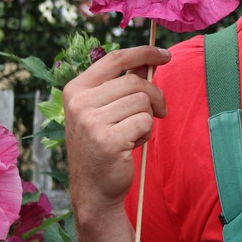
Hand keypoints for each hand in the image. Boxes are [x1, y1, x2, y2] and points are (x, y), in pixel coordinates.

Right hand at [63, 44, 170, 218]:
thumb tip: (147, 61)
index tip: (165, 54)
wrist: (93, 188)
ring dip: (147, 119)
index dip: (143, 53)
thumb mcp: (105, 110)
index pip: (114, 59)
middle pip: (135, 82)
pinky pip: (145, 122)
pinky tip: (131, 145)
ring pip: (143, 102)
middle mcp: (79, 102)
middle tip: (158, 112)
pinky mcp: (108, 139)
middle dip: (155, 96)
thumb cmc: (102, 145)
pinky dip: (146, 133)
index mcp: (76, 89)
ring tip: (132, 134)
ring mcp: (91, 121)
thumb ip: (122, 85)